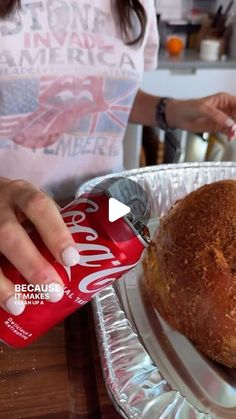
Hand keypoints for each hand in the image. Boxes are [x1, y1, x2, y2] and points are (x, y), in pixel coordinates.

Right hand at [0, 178, 79, 315]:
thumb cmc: (16, 206)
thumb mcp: (32, 205)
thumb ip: (51, 225)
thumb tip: (83, 257)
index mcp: (21, 194)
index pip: (39, 208)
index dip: (55, 233)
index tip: (71, 259)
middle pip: (9, 234)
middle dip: (33, 265)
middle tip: (53, 291)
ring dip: (3, 284)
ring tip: (19, 306)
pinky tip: (5, 303)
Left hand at [166, 92, 235, 138]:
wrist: (178, 117)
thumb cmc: (188, 107)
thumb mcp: (203, 109)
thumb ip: (217, 116)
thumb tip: (230, 123)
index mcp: (224, 99)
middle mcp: (225, 108)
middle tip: (235, 129)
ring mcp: (222, 118)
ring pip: (234, 124)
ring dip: (235, 130)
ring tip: (233, 135)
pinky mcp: (218, 127)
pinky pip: (228, 131)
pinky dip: (230, 134)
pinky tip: (230, 137)